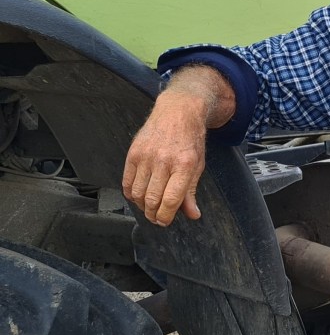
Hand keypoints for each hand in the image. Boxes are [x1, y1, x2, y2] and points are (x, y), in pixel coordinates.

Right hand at [122, 91, 208, 225]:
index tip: (165, 221)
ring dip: (142, 206)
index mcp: (184, 165)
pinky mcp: (133, 153)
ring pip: (137, 193)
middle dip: (153, 215)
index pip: (170, 200)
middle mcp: (164, 161)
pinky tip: (139, 195)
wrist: (177, 112)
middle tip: (157, 217)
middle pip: (152, 199)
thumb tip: (192, 214)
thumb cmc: (190, 140)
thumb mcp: (198, 165)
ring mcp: (146, 156)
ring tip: (149, 207)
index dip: (166, 217)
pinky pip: (127, 182)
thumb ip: (191, 192)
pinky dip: (131, 194)